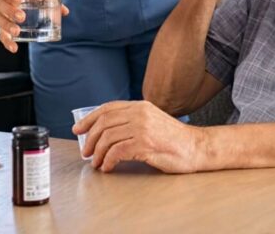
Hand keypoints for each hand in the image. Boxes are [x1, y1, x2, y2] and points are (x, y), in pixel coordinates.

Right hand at [0, 0, 69, 52]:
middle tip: (22, 17)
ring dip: (8, 27)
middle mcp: (0, 1)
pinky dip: (7, 42)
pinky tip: (14, 48)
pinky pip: (1, 34)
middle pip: (0, 5)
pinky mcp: (2, 26)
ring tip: (16, 32)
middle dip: (11, 11)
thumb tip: (64, 11)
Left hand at [74, 100, 205, 173]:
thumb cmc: (174, 139)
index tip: (78, 129)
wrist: (196, 147)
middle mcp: (140, 114)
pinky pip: (117, 152)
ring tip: (96, 163)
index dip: (89, 118)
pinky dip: (108, 161)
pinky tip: (108, 167)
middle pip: (104, 123)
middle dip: (90, 138)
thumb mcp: (152, 121)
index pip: (107, 108)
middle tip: (86, 152)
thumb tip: (106, 132)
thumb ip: (133, 121)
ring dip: (97, 153)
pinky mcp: (145, 144)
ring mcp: (142, 128)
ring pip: (107, 138)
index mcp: (140, 106)